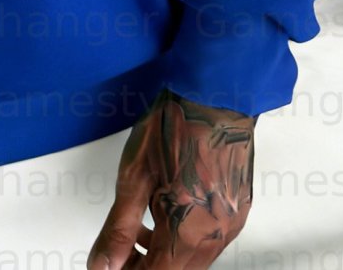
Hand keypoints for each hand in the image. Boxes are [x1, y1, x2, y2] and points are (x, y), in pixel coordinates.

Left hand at [87, 90, 254, 268]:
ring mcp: (231, 221)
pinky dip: (185, 238)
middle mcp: (216, 233)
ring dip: (164, 253)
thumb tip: (104, 265)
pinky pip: (210, 239)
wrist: (214, 90)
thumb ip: (118, 228)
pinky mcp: (238, 207)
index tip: (112, 265)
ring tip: (137, 232)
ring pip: (194, 259)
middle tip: (120, 253)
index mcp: (189, 229)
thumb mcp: (134, 176)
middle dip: (145, 266)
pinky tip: (165, 215)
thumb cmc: (175, 122)